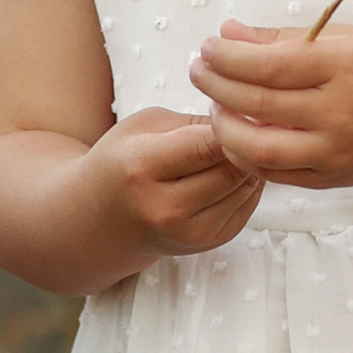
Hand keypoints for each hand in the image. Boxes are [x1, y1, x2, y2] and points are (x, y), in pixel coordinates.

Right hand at [89, 108, 263, 263]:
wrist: (103, 218)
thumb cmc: (122, 162)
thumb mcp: (145, 126)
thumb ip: (195, 123)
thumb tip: (248, 122)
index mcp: (140, 168)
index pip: (206, 144)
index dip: (231, 124)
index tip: (239, 109)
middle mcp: (165, 208)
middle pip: (232, 168)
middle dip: (244, 143)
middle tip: (244, 125)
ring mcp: (189, 232)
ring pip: (245, 187)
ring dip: (249, 164)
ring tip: (233, 147)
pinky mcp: (209, 242)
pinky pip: (247, 205)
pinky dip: (246, 184)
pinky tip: (228, 172)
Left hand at [188, 22, 352, 189]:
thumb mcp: (341, 39)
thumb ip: (281, 38)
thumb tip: (226, 33)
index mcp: (344, 67)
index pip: (270, 65)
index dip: (228, 58)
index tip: (207, 48)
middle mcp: (340, 112)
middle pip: (258, 103)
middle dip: (216, 86)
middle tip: (198, 72)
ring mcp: (335, 151)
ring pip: (259, 148)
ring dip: (224, 127)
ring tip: (215, 106)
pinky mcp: (330, 178)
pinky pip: (273, 172)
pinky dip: (245, 155)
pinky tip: (235, 134)